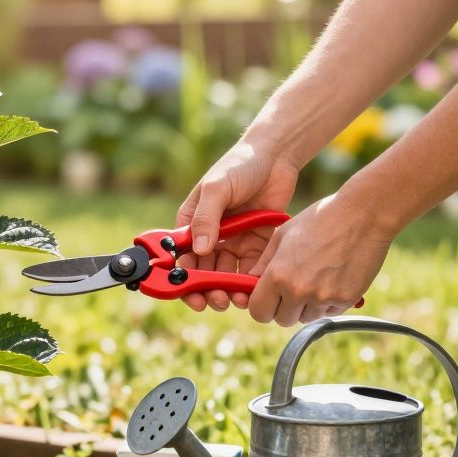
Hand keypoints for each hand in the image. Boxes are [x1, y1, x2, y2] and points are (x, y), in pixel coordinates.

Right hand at [175, 141, 300, 311]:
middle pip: (203, 270)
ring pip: (226, 273)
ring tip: (235, 299)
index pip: (181, 255)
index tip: (187, 292)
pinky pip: (251, 268)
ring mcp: (233, 241)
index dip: (181, 276)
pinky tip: (253, 289)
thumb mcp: (217, 188)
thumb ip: (206, 218)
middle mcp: (210, 235)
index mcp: (192, 222)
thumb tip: (199, 250)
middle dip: (206, 288)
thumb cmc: (239, 165)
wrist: (276, 155)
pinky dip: (250, 281)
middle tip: (214, 301)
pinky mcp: (256, 243)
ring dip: (228, 289)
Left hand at [246, 193, 389, 325]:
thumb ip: (263, 263)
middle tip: (293, 288)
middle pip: (282, 319)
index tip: (268, 298)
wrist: (363, 215)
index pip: (258, 312)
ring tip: (316, 278)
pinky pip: (329, 312)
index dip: (262, 306)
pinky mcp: (346, 299)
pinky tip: (333, 278)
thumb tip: (250, 281)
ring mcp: (324, 297)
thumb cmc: (319, 220)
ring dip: (307, 306)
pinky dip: (328, 302)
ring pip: (306, 317)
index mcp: (278, 275)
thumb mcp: (282, 235)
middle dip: (284, 308)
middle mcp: (299, 291)